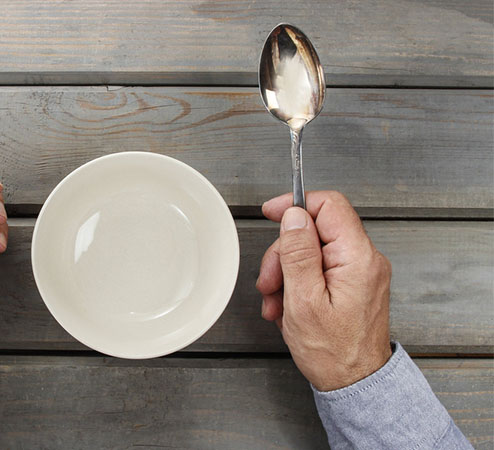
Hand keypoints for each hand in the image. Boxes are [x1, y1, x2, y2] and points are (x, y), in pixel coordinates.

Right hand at [256, 191, 391, 390]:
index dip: (296, 205)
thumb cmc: (334, 352)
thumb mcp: (303, 300)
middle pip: (315, 230)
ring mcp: (360, 272)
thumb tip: (293, 216)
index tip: (272, 211)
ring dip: (286, 274)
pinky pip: (319, 269)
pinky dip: (297, 284)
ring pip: (312, 251)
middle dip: (283, 254)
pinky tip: (288, 306)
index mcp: (357, 258)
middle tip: (269, 282)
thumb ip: (298, 253)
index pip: (329, 205)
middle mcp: (365, 260)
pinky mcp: (353, 284)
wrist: (354, 383)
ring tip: (277, 302)